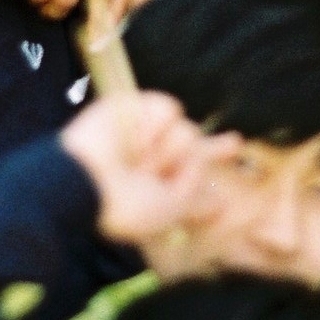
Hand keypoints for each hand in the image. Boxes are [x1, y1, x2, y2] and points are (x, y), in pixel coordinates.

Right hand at [61, 92, 239, 250]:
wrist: (84, 182)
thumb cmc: (124, 206)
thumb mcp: (168, 212)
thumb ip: (193, 199)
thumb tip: (218, 202)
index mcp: (157, 184)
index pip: (191, 174)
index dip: (209, 172)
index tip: (231, 168)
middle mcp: (151, 158)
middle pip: (192, 146)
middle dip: (214, 148)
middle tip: (235, 143)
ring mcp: (142, 132)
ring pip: (187, 132)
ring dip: (170, 150)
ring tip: (143, 162)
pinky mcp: (132, 107)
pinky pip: (170, 109)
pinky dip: (157, 126)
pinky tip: (137, 143)